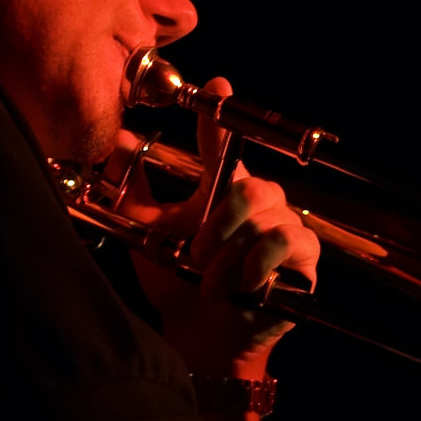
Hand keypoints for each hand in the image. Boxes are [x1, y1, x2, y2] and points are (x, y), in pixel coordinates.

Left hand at [110, 78, 319, 376]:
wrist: (201, 336)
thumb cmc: (179, 285)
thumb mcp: (146, 233)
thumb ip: (129, 189)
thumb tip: (116, 141)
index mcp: (225, 192)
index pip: (224, 144)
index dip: (220, 118)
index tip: (218, 84)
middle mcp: (261, 204)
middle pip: (250, 188)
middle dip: (217, 227)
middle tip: (195, 258)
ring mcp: (287, 230)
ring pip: (265, 221)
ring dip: (230, 258)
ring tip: (212, 284)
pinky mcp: (304, 261)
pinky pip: (287, 243)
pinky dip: (258, 265)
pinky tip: (246, 286)